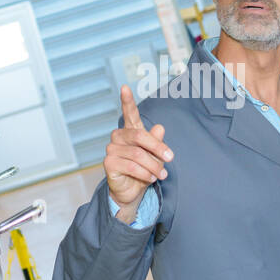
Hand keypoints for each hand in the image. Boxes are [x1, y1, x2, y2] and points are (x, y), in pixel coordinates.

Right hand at [104, 85, 173, 219]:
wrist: (133, 191)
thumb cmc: (145, 169)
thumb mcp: (156, 156)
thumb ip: (157, 143)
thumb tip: (159, 128)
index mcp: (130, 131)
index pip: (129, 114)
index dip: (127, 101)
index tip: (125, 87)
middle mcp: (118, 137)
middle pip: (139, 136)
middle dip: (158, 148)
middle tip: (170, 158)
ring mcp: (111, 150)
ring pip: (138, 155)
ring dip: (153, 166)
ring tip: (161, 175)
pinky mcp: (108, 164)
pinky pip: (131, 167)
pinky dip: (145, 174)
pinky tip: (150, 178)